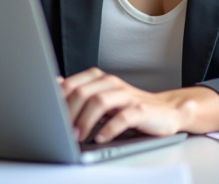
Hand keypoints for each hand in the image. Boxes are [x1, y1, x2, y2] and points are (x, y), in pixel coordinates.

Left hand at [58, 68, 193, 143]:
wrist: (167, 111)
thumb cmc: (130, 107)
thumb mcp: (102, 99)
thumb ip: (80, 93)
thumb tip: (54, 86)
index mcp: (100, 79)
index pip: (72, 84)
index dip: (59, 102)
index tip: (51, 119)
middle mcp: (112, 84)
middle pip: (83, 92)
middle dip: (69, 113)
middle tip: (64, 132)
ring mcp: (128, 96)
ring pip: (100, 101)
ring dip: (85, 121)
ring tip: (79, 136)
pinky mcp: (142, 110)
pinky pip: (123, 117)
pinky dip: (109, 129)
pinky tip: (101, 138)